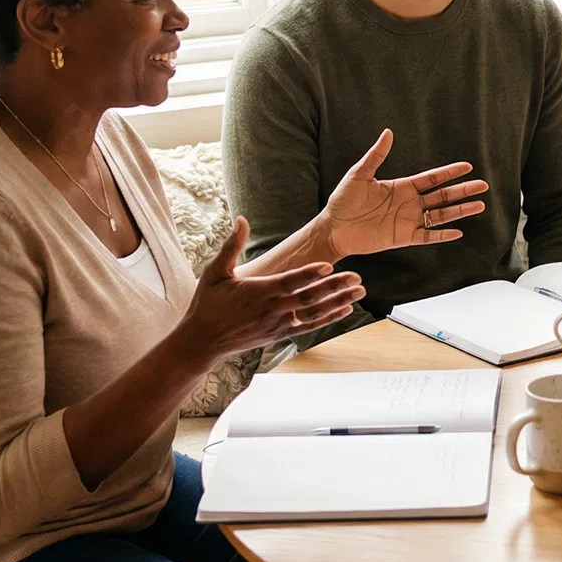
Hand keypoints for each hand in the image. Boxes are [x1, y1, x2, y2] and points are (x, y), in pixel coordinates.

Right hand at [175, 219, 365, 360]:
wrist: (202, 341)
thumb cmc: (207, 304)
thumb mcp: (215, 272)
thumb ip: (231, 246)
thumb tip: (242, 220)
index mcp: (257, 292)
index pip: (289, 282)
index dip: (309, 274)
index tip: (329, 266)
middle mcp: (271, 309)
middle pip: (308, 298)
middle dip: (334, 287)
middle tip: (357, 277)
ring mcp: (278, 324)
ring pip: (314, 313)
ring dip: (339, 302)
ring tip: (359, 291)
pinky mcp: (280, 335)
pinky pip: (309, 327)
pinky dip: (329, 319)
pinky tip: (346, 310)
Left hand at [317, 130, 488, 257]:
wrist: (333, 229)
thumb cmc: (343, 200)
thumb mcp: (359, 174)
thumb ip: (376, 156)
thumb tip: (388, 132)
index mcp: (402, 187)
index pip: (432, 178)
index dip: (449, 173)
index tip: (467, 167)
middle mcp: (409, 204)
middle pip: (443, 196)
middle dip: (463, 191)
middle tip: (483, 186)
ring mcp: (408, 221)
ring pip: (440, 215)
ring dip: (460, 211)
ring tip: (479, 206)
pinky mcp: (403, 238)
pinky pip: (427, 236)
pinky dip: (442, 235)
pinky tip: (458, 231)